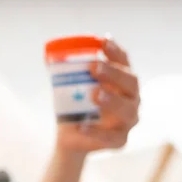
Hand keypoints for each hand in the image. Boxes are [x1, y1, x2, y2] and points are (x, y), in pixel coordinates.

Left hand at [56, 38, 139, 152]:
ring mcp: (128, 120)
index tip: (103, 41)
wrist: (71, 136)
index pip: (123, 62)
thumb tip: (49, 57)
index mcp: (121, 81)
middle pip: (131, 83)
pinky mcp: (120, 140)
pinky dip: (96, 133)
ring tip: (95, 94)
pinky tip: (82, 127)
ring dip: (112, 100)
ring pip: (128, 110)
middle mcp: (131, 98)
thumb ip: (62, 71)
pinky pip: (112, 138)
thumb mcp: (66, 86)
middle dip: (114, 73)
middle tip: (94, 68)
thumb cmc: (74, 105)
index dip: (116, 51)